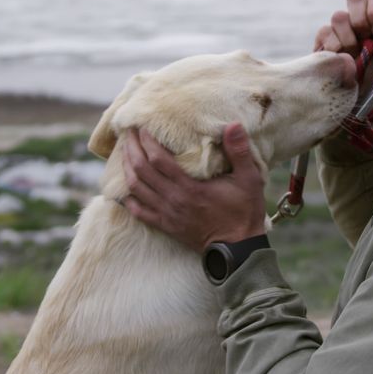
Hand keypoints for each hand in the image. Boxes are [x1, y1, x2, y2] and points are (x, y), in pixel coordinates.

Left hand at [122, 123, 266, 251]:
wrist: (237, 248)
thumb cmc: (244, 211)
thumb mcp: (249, 179)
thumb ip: (239, 151)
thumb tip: (234, 125)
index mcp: (190, 188)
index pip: (159, 160)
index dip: (147, 142)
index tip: (140, 127)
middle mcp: (173, 200)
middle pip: (141, 171)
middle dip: (131, 150)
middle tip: (126, 133)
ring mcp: (167, 215)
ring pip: (135, 189)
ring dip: (126, 169)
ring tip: (124, 153)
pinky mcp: (166, 226)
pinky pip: (138, 212)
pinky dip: (127, 199)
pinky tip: (123, 189)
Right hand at [314, 0, 372, 71]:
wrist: (367, 85)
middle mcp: (358, 13)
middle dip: (362, 19)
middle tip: (368, 37)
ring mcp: (340, 24)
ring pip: (339, 16)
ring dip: (350, 38)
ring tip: (357, 52)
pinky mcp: (324, 36)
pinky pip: (325, 31)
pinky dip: (336, 46)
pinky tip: (344, 57)